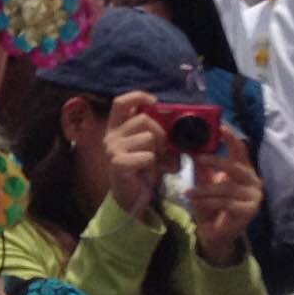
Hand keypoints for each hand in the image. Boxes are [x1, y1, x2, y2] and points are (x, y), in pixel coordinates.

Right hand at [103, 93, 167, 221]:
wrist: (133, 198)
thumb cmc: (144, 170)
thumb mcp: (155, 148)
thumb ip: (163, 134)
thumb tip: (182, 126)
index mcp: (117, 128)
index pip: (121, 103)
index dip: (138, 97)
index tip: (154, 101)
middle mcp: (111, 135)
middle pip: (143, 119)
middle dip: (161, 132)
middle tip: (163, 149)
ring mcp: (112, 149)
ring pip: (148, 137)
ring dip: (158, 151)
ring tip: (155, 163)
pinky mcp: (117, 164)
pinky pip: (146, 156)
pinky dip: (153, 164)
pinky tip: (148, 172)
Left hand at [187, 143, 262, 266]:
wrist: (216, 233)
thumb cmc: (212, 205)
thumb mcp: (206, 182)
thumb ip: (203, 166)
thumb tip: (191, 146)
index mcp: (245, 171)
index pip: (241, 150)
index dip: (231, 138)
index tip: (220, 126)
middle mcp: (253, 181)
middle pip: (235, 167)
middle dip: (216, 161)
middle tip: (199, 157)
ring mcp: (254, 196)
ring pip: (226, 187)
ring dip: (204, 189)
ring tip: (188, 192)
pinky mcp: (249, 210)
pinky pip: (225, 203)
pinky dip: (207, 201)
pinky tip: (194, 201)